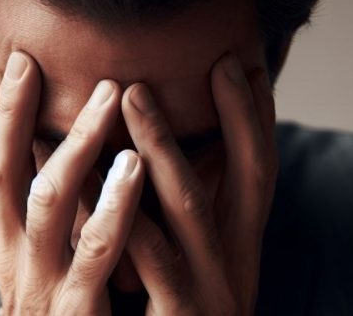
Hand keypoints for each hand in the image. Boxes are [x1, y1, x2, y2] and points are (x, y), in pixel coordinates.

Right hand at [0, 51, 145, 314]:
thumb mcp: (45, 269)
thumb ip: (53, 224)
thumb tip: (61, 168)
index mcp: (11, 246)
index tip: (7, 63)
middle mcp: (17, 259)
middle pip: (5, 172)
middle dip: (14, 113)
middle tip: (33, 60)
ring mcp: (43, 283)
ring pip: (48, 201)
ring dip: (75, 145)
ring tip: (106, 97)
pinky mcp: (77, 311)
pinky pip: (95, 252)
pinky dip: (112, 205)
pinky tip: (134, 166)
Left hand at [120, 53, 277, 314]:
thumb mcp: (201, 274)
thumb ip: (191, 228)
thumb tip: (167, 168)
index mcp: (241, 252)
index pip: (260, 175)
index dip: (257, 121)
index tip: (243, 69)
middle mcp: (234, 266)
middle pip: (241, 180)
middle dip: (226, 117)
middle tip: (209, 62)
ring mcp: (208, 291)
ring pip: (188, 207)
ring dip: (160, 146)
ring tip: (130, 96)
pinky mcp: (177, 315)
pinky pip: (143, 254)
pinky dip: (116, 209)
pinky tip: (91, 173)